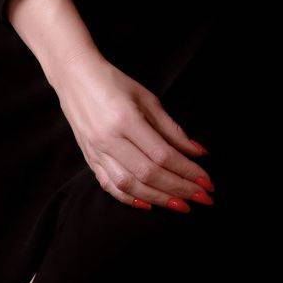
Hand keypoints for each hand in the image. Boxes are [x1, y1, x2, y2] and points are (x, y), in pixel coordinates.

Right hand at [50, 49, 214, 213]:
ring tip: (181, 205)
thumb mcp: (148, 98)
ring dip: (158, 198)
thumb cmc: (114, 83)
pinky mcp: (89, 158)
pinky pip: (109, 185)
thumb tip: (198, 152)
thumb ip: (172, 129)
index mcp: (126, 119)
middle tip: (203, 198)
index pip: (163, 155)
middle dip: (179, 189)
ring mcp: (96, 151)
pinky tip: (149, 204)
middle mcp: (109, 139)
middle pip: (148, 174)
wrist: (75, 78)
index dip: (188, 171)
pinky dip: (130, 198)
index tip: (207, 182)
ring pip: (129, 185)